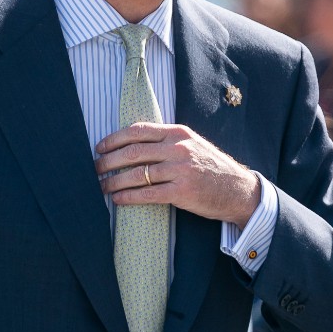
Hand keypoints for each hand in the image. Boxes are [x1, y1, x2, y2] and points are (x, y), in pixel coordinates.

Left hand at [95, 122, 260, 225]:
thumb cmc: (211, 168)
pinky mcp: (182, 191)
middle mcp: (178, 148)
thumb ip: (167, 141)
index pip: (138, 131)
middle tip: (94, 169)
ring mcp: (181, 170)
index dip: (114, 139)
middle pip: (132, 152)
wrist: (238, 190)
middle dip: (108, 161)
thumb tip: (132, 144)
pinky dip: (128, 197)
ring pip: (136, 174)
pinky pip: (147, 194)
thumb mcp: (192, 144)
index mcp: (178, 133)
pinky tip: (118, 200)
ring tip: (102, 187)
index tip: (99, 148)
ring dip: (114, 182)